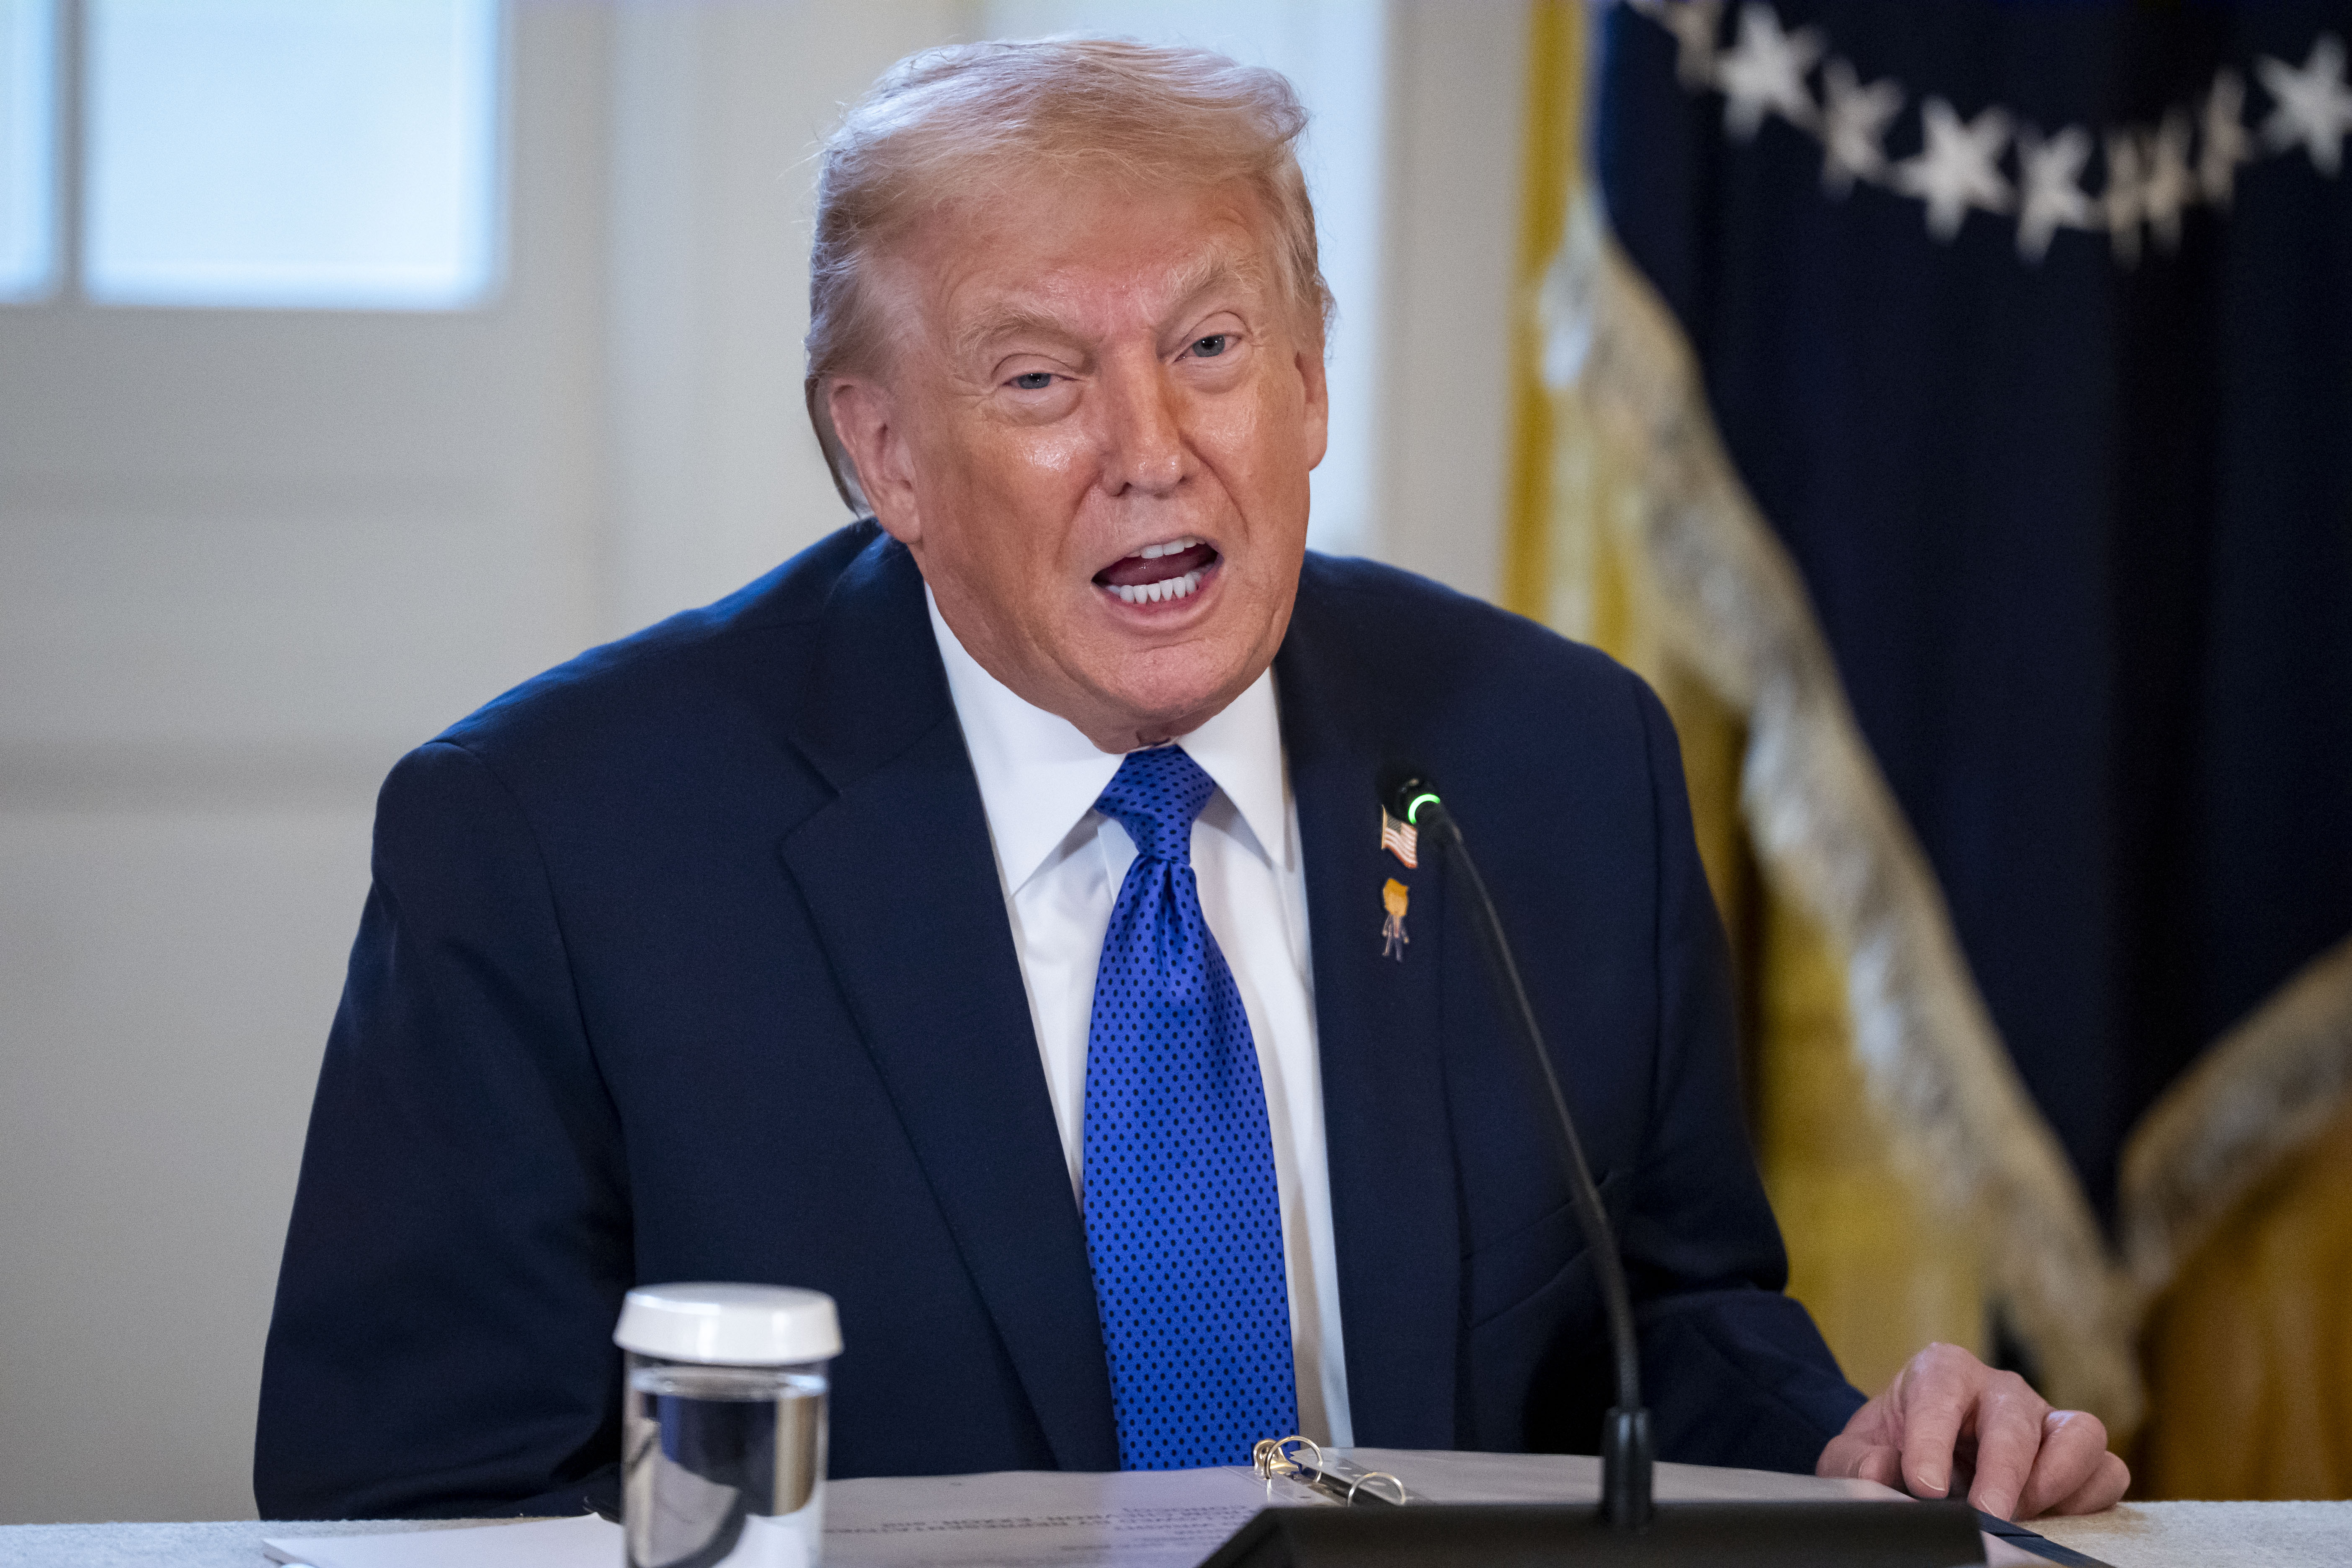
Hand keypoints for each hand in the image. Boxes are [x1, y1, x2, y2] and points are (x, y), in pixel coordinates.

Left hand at [1815, 1342, 2129, 1518]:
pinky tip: (2053, 1518)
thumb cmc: (1892, 1450)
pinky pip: (2106, 1471)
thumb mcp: (1855, 1453)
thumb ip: (1857, 1462)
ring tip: (2023, 1513)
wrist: (1922, 1459)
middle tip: (1986, 1516)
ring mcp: (2045, 1420)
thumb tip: (1883, 1471)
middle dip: (2002, 1472)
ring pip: (2080, 1434)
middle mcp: (1999, 1389)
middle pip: (2014, 1418)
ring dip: (2057, 1480)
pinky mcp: (2078, 1456)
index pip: (1940, 1392)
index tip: (1923, 1486)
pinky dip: (2088, 1498)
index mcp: (1941, 1372)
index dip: (1931, 1441)